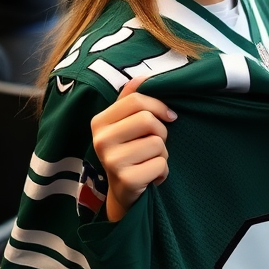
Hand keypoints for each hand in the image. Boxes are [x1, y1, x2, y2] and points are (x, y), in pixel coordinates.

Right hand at [91, 76, 176, 221]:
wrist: (124, 192)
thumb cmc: (130, 152)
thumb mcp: (126, 124)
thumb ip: (131, 99)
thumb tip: (143, 76)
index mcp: (100, 121)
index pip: (136, 99)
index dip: (159, 106)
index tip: (169, 116)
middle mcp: (100, 140)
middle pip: (147, 120)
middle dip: (161, 132)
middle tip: (156, 144)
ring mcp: (111, 161)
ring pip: (157, 143)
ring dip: (162, 154)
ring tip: (149, 161)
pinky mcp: (125, 179)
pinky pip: (160, 164)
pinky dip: (162, 171)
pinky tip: (150, 176)